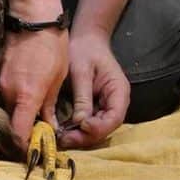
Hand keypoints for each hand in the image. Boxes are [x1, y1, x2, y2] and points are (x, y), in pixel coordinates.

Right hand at [0, 0, 68, 150]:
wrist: (33, 17)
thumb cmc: (51, 46)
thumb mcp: (58, 79)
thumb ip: (49, 106)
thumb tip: (48, 127)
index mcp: (26, 95)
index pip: (18, 132)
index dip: (23, 146)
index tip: (31, 153)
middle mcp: (8, 92)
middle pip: (12, 122)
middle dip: (23, 131)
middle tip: (38, 135)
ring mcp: (0, 82)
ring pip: (8, 108)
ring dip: (20, 114)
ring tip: (34, 115)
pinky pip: (5, 94)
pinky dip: (15, 100)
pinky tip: (26, 96)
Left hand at [59, 27, 129, 147]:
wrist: (85, 40)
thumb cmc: (84, 50)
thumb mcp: (81, 71)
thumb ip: (82, 97)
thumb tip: (79, 122)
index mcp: (118, 91)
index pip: (114, 117)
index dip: (98, 127)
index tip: (80, 125)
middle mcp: (116, 102)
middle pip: (106, 128)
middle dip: (86, 136)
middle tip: (64, 139)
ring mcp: (106, 106)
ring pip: (97, 130)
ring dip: (81, 137)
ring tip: (61, 139)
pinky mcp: (96, 108)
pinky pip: (89, 124)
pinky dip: (78, 130)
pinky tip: (63, 132)